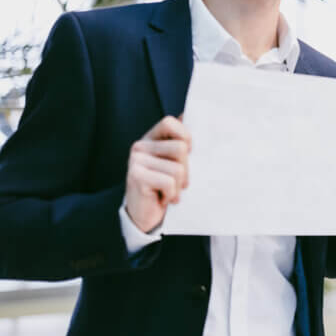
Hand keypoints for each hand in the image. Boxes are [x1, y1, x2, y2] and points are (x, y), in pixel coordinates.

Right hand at [125, 116, 190, 232]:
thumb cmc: (165, 187)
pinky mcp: (136, 176)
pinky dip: (171, 194)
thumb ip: (183, 144)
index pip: (170, 122)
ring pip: (178, 168)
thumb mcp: (175, 163)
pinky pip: (169, 182)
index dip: (185, 135)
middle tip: (179, 182)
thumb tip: (198, 120)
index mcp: (151, 139)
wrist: (144, 216)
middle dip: (186, 169)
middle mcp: (140, 146)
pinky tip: (164, 199)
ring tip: (170, 192)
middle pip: (181, 148)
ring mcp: (136, 160)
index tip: (190, 151)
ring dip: (179, 185)